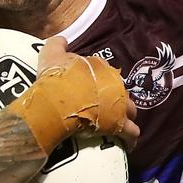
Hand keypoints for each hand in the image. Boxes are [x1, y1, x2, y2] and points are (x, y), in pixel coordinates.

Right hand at [37, 36, 139, 151]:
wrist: (57, 100)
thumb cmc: (56, 77)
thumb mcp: (51, 53)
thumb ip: (57, 43)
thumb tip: (63, 39)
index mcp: (101, 68)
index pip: (106, 71)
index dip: (99, 80)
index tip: (92, 87)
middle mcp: (115, 84)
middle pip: (121, 91)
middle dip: (116, 98)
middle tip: (104, 106)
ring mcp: (120, 105)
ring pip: (131, 111)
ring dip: (126, 117)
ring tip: (117, 124)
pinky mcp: (119, 125)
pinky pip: (131, 133)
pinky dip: (130, 139)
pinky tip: (126, 143)